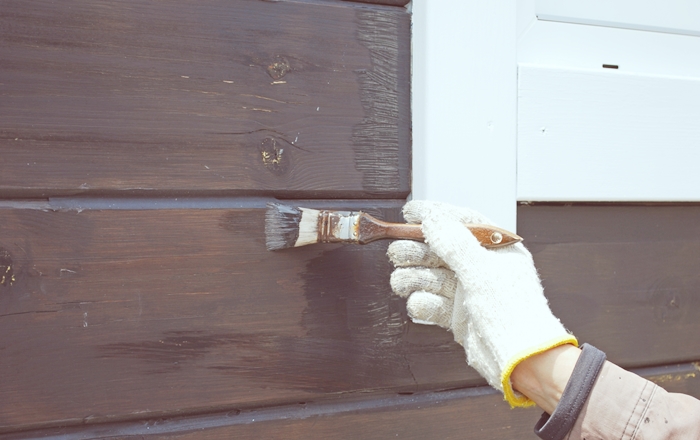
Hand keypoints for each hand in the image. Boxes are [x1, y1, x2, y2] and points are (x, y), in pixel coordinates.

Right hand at [388, 200, 576, 406]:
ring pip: (432, 276)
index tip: (409, 212)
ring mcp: (469, 292)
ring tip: (400, 281)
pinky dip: (423, 302)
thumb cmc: (514, 313)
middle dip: (417, 249)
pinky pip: (433, 303)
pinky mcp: (458, 315)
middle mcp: (482, 268)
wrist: (522, 360)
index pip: (462, 222)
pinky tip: (419, 302)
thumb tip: (432, 220)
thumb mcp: (483, 270)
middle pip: (441, 249)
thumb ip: (455, 243)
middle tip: (398, 252)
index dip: (435, 215)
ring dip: (413, 276)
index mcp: (497, 249)